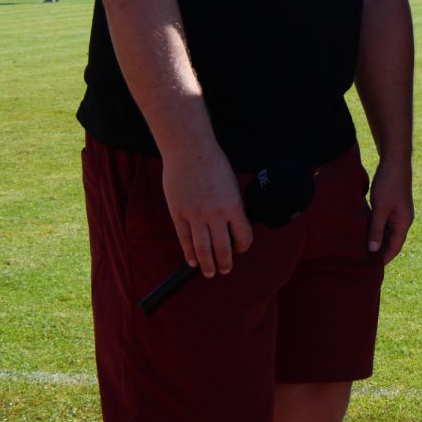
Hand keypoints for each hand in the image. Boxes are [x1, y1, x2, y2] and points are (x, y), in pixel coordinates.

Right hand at [160, 142, 251, 278]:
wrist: (189, 150)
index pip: (243, 236)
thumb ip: (232, 206)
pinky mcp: (178, 213)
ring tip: (210, 272)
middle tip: (225, 269)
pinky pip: (184, 239)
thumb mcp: (231, 185)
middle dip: (225, 263)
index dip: (243, 246)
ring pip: (202, 249)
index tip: (240, 249)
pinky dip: (189, 253)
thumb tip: (234, 225)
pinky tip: (192, 260)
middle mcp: (215, 213)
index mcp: (233, 205)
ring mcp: (194, 215)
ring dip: (207, 264)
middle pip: (222, 248)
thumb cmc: (212, 163)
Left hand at [367, 158, 412, 262]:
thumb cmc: (389, 183)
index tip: (371, 268)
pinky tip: (364, 231)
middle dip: (380, 250)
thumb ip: (377, 229)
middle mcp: (403, 218)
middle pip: (391, 240)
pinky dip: (375, 227)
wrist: (394, 160)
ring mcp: (398, 211)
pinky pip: (384, 221)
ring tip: (362, 248)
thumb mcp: (381, 208)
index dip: (384, 258)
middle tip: (364, 261)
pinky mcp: (391, 203)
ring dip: (377, 239)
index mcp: (404, 222)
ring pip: (386, 230)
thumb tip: (373, 250)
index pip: (395, 247)